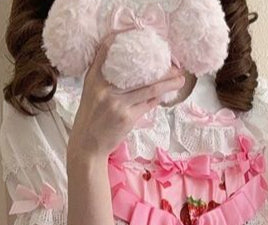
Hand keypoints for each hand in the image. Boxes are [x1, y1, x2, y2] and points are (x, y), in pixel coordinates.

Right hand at [67, 32, 185, 159]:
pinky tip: (166, 94)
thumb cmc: (90, 119)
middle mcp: (105, 89)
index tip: (139, 35)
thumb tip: (130, 69)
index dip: (121, 39)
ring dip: (168, 83)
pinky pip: (148, 104)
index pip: (105, 51)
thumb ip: (104, 80)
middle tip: (174, 63)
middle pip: (137, 70)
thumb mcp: (91, 94)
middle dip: (159, 66)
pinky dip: (157, 98)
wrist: (87, 146)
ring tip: (180, 79)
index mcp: (93, 79)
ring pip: (149, 88)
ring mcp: (118, 103)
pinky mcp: (128, 118)